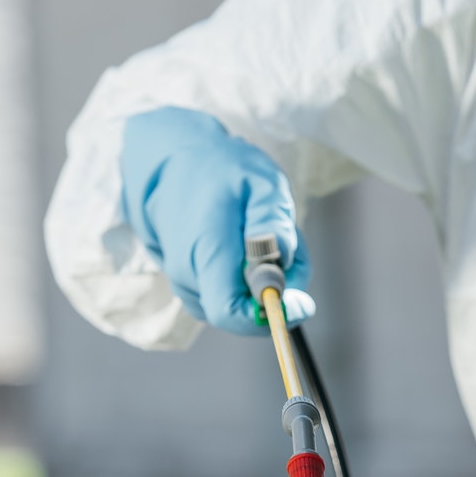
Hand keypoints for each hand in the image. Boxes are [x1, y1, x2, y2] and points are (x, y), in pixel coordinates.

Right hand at [119, 107, 311, 335]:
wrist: (174, 159)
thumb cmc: (222, 169)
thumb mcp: (262, 181)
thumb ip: (274, 223)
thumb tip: (283, 264)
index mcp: (205, 250)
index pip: (230, 314)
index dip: (269, 317)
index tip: (301, 301)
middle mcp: (188, 274)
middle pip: (244, 311)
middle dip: (278, 289)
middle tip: (290, 245)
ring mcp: (184, 280)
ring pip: (238, 302)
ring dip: (265, 280)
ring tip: (266, 234)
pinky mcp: (188, 281)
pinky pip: (227, 293)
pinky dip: (247, 277)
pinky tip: (248, 244)